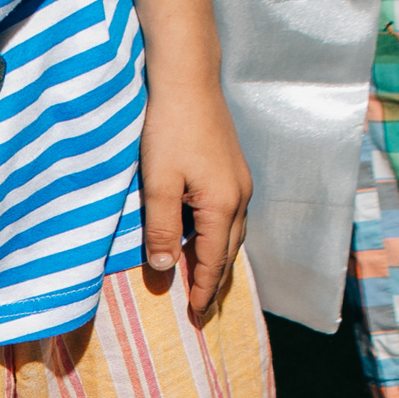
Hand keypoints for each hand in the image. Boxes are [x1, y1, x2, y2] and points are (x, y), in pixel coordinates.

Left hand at [137, 80, 250, 322]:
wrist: (187, 80)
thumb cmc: (169, 129)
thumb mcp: (158, 185)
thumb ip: (162, 230)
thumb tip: (165, 269)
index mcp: (223, 206)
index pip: (214, 262)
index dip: (204, 291)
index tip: (196, 317)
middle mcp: (240, 196)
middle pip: (230, 253)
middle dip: (217, 283)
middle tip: (203, 309)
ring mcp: (240, 181)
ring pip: (233, 234)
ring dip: (219, 260)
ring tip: (204, 282)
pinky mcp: (232, 169)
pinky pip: (230, 216)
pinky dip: (219, 238)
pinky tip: (205, 240)